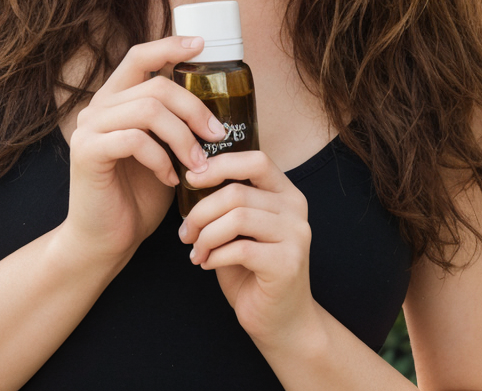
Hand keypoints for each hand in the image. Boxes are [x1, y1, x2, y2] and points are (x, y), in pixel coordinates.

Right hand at [60, 35, 228, 265]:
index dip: (170, 45)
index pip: (140, 56)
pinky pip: (134, 139)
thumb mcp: (166, 152)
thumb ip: (177, 125)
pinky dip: (161, 158)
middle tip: (218, 135)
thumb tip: (221, 109)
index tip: (201, 46)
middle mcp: (99, 106)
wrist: (107, 241)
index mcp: (117, 99)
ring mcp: (89, 127)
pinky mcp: (87, 151)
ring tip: (199, 164)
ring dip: (182, 137)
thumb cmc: (139, 196)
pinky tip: (171, 179)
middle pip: (156, 86)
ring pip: (147, 110)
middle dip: (194, 108)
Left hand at [177, 151, 319, 347]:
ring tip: (196, 250)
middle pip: (237, 192)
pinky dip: (215, 255)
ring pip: (237, 218)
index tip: (191, 178)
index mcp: (286, 192)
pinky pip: (239, 249)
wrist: (281, 321)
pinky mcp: (287, 264)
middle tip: (185, 231)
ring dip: (205, 235)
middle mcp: (296, 208)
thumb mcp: (240, 229)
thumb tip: (191, 178)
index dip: (220, 164)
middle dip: (201, 211)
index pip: (256, 160)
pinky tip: (207, 264)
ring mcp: (296, 235)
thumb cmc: (253, 270)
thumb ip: (228, 203)